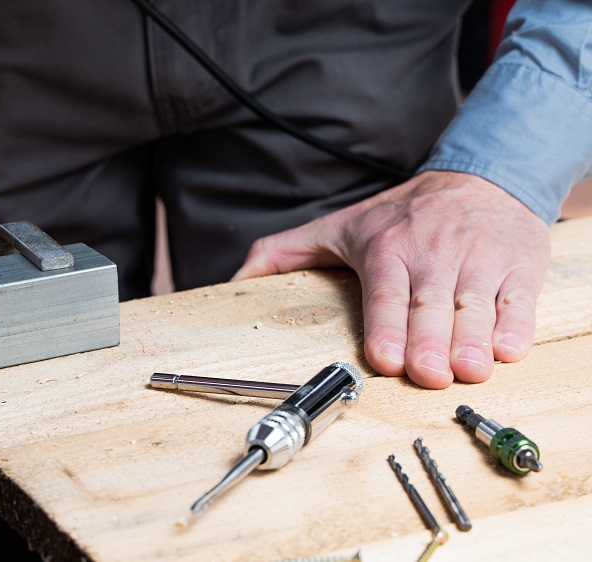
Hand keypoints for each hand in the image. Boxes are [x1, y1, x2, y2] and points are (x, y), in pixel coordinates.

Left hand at [232, 171, 550, 388]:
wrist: (482, 177)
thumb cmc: (402, 215)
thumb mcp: (337, 226)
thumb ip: (282, 253)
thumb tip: (232, 281)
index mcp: (387, 249)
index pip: (384, 293)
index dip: (386, 326)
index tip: (385, 359)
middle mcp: (433, 255)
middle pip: (429, 306)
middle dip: (429, 343)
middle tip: (429, 376)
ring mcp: (477, 261)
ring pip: (474, 307)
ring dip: (472, 341)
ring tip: (468, 370)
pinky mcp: (516, 267)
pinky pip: (517, 300)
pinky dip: (515, 325)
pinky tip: (509, 349)